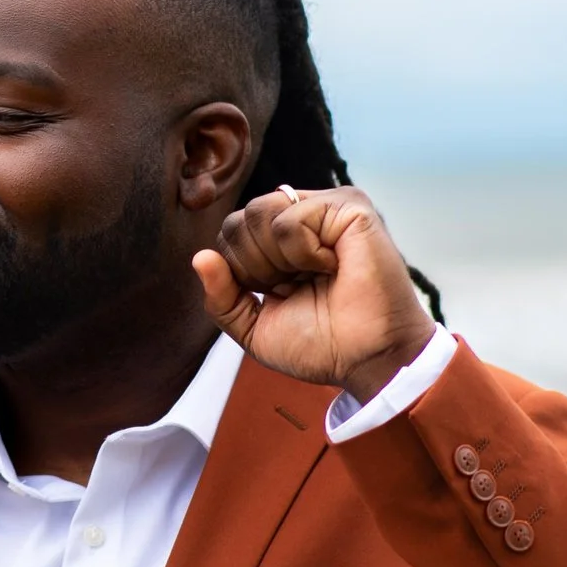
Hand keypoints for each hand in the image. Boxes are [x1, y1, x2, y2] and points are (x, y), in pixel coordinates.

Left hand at [192, 186, 438, 403]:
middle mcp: (303, 215)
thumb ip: (221, 297)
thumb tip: (200, 257)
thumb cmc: (321, 345)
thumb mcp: (254, 327)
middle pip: (238, 219)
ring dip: (277, 260)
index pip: (230, 231)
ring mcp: (327, 207)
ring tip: (316, 275)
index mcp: (281, 239)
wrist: (367, 360)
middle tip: (296, 287)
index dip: (239, 271)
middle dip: (254, 266)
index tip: (278, 295)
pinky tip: (333, 266)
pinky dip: (303, 254)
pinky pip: (291, 218)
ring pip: (259, 212)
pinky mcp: (350, 206)